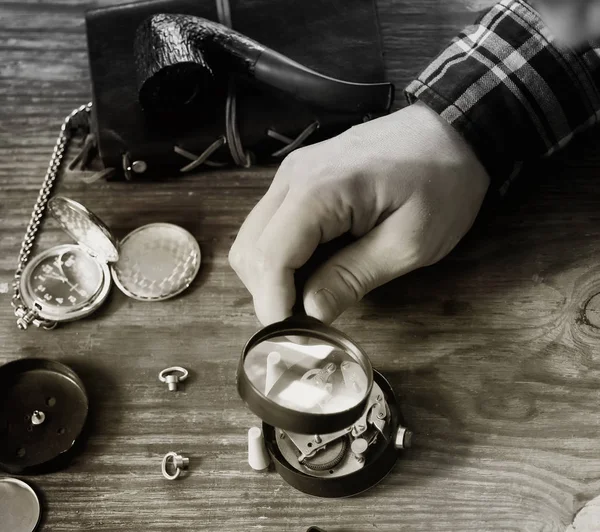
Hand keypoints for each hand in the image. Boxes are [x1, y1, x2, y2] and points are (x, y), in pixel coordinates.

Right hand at [229, 101, 489, 324]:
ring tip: (307, 296)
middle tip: (302, 319)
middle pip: (250, 249)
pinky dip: (280, 254)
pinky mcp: (299, 176)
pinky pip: (270, 223)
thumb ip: (353, 278)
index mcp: (318, 191)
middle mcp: (291, 177)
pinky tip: (310, 268)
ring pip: (252, 237)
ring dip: (270, 275)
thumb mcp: (409, 243)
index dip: (274, 303)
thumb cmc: (443, 185)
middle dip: (268, 292)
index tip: (292, 336)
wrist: (452, 131)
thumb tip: (309, 312)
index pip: (270, 256)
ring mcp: (291, 173)